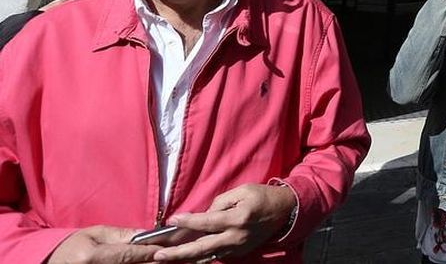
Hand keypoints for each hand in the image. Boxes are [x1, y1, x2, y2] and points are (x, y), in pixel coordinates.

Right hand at [45, 228, 163, 263]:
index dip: (148, 253)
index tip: (164, 249)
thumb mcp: (94, 234)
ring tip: (157, 262)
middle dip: (148, 263)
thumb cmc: (72, 245)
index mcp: (91, 256)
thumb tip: (145, 234)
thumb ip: (120, 235)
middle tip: (166, 258)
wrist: (49, 262)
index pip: (127, 255)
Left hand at [154, 183, 296, 261]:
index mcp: (238, 219)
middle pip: (201, 248)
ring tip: (165, 259)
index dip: (188, 222)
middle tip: (158, 255)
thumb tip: (204, 215)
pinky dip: (198, 257)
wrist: (285, 212)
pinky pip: (214, 256)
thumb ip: (220, 202)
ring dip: (185, 259)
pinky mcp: (237, 253)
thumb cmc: (262, 197)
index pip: (207, 222)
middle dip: (178, 253)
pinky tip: (185, 256)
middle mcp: (235, 237)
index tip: (172, 220)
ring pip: (206, 257)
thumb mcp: (243, 190)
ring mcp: (236, 248)